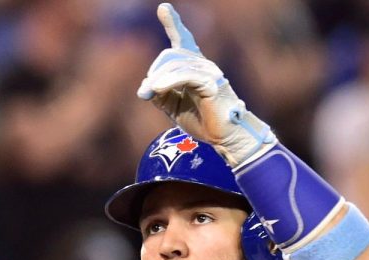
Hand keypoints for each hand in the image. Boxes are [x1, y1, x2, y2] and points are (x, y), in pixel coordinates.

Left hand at [137, 3, 276, 166]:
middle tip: (145, 92)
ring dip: (158, 79)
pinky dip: (169, 80)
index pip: (183, 41)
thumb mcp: (173, 107)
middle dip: (155, 71)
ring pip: (177, 64)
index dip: (174, 23)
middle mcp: (203, 65)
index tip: (164, 8)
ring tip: (150, 92)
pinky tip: (158, 88)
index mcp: (194, 68)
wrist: (223, 137)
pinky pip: (187, 75)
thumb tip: (146, 86)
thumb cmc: (201, 120)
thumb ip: (159, 94)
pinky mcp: (213, 83)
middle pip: (172, 55)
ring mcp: (210, 72)